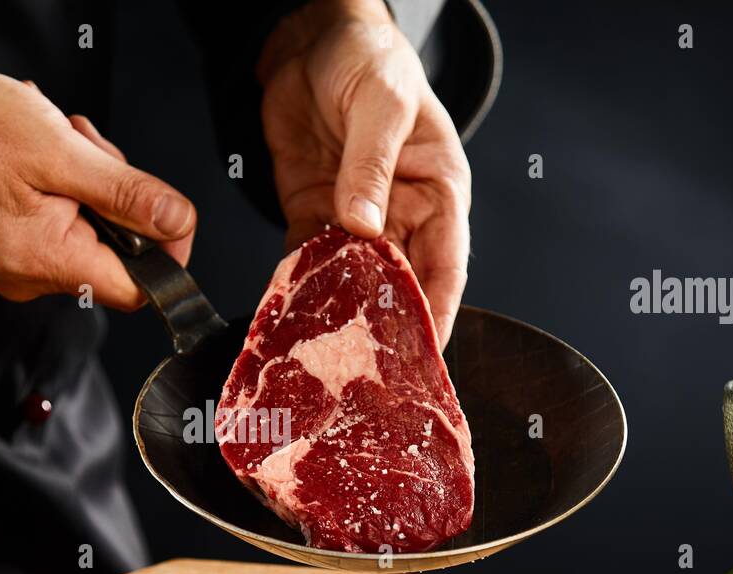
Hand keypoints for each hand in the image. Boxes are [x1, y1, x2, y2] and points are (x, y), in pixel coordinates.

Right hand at [0, 52, 194, 309]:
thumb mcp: (62, 152)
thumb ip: (128, 195)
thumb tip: (177, 224)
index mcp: (45, 261)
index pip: (137, 290)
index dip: (166, 254)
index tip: (165, 212)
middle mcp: (29, 277)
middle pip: (116, 255)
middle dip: (118, 196)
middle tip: (89, 148)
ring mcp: (18, 264)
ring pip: (92, 232)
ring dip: (90, 181)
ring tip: (59, 142)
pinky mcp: (11, 245)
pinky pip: (63, 223)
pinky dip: (65, 185)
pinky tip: (43, 154)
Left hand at [259, 0, 469, 344]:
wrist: (313, 40)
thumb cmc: (370, 60)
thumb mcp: (381, 105)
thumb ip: (372, 165)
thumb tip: (364, 226)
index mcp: (438, 193)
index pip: (445, 268)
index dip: (436, 315)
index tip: (423, 357)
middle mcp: (401, 217)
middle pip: (398, 287)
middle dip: (384, 331)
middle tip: (365, 374)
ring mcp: (356, 222)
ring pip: (352, 283)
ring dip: (338, 318)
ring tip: (323, 360)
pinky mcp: (314, 216)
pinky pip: (309, 262)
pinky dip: (299, 289)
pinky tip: (288, 316)